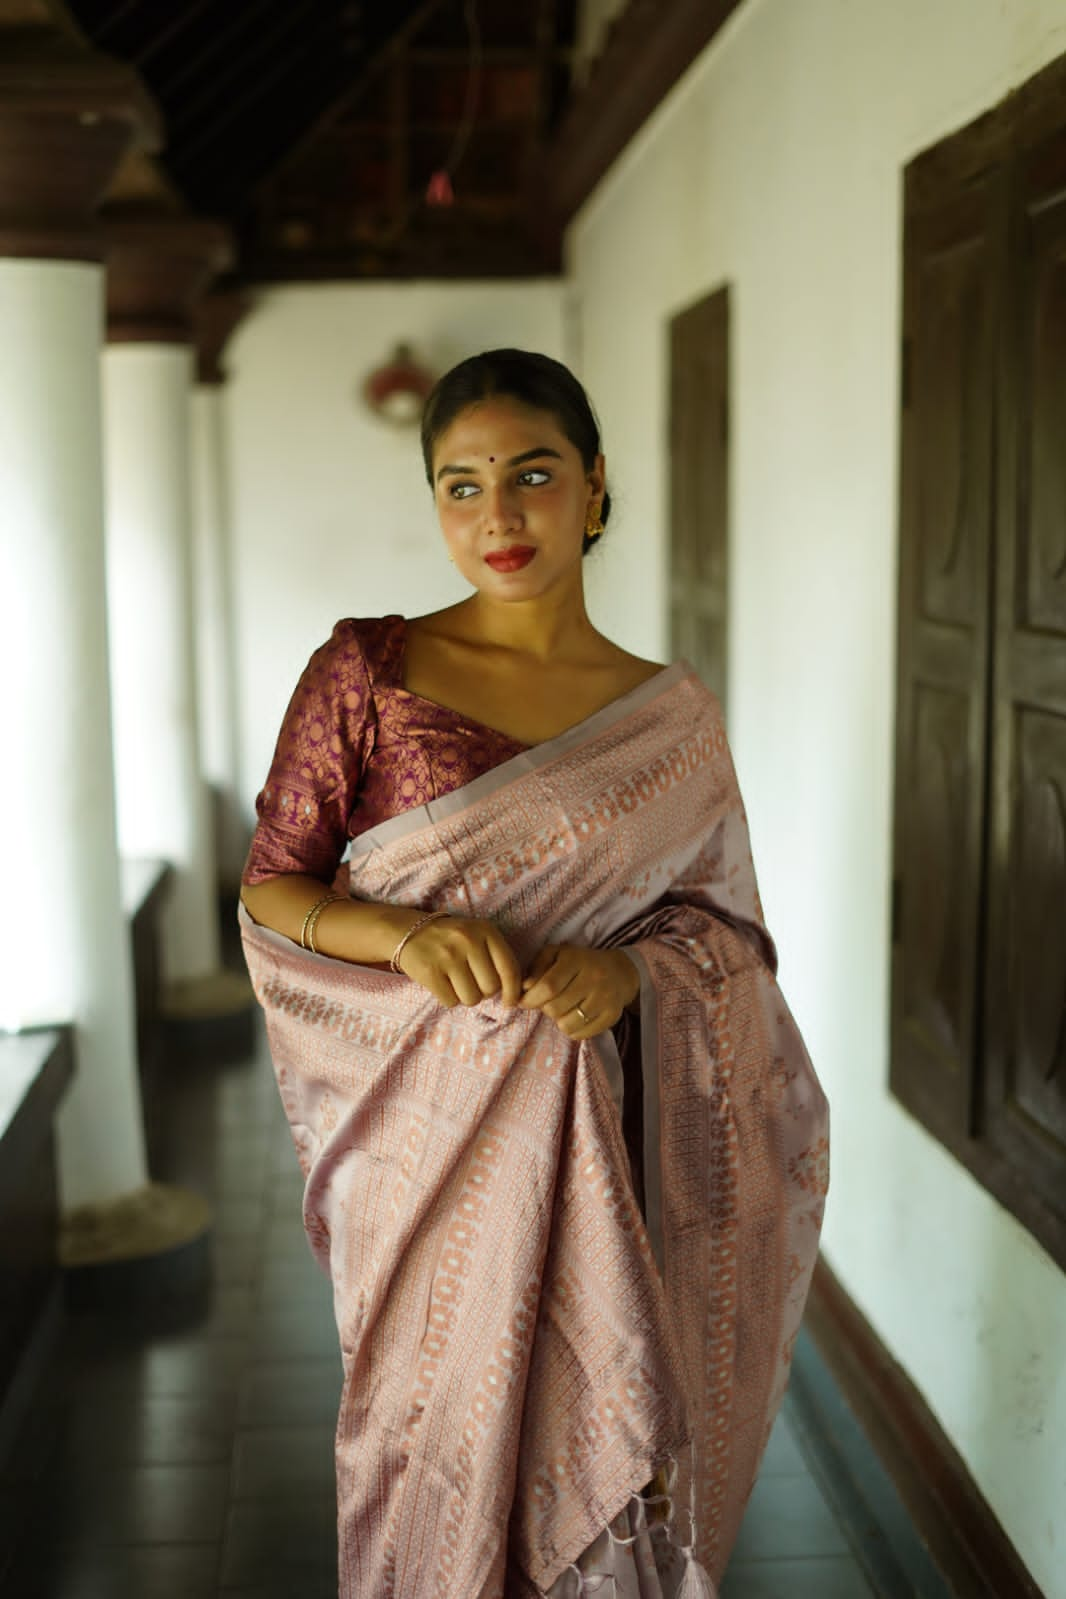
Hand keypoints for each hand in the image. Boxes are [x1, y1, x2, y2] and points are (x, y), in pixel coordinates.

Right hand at [396, 915, 522, 1009]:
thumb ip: (497, 957)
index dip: (513, 991)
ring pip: (471, 999)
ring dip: (465, 997)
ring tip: (456, 981)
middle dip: (483, 992)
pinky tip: (442, 983)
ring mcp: (448, 956)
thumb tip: (513, 993)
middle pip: (491, 988)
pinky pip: (451, 1002)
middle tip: (471, 981)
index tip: (509, 1002)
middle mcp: (468, 940)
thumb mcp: (478, 935)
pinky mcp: (430, 972)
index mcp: (486, 930)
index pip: (509, 969)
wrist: (410, 931)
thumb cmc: (452, 939)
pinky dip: (448, 998)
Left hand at [518, 944, 639, 1038]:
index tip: (524, 1002)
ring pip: (566, 1025)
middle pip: (555, 1008)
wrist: (619, 972)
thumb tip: (525, 988)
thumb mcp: (555, 955)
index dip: (531, 999)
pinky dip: (572, 1029)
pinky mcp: (612, 1016)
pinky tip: (575, 1016)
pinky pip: (580, 1035)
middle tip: (549, 1002)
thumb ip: (537, 968)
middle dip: (545, 1009)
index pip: (548, 987)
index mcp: (577, 960)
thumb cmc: (579, 963)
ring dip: (558, 1020)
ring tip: (564, 1009)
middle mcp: (594, 978)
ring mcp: (605, 998)